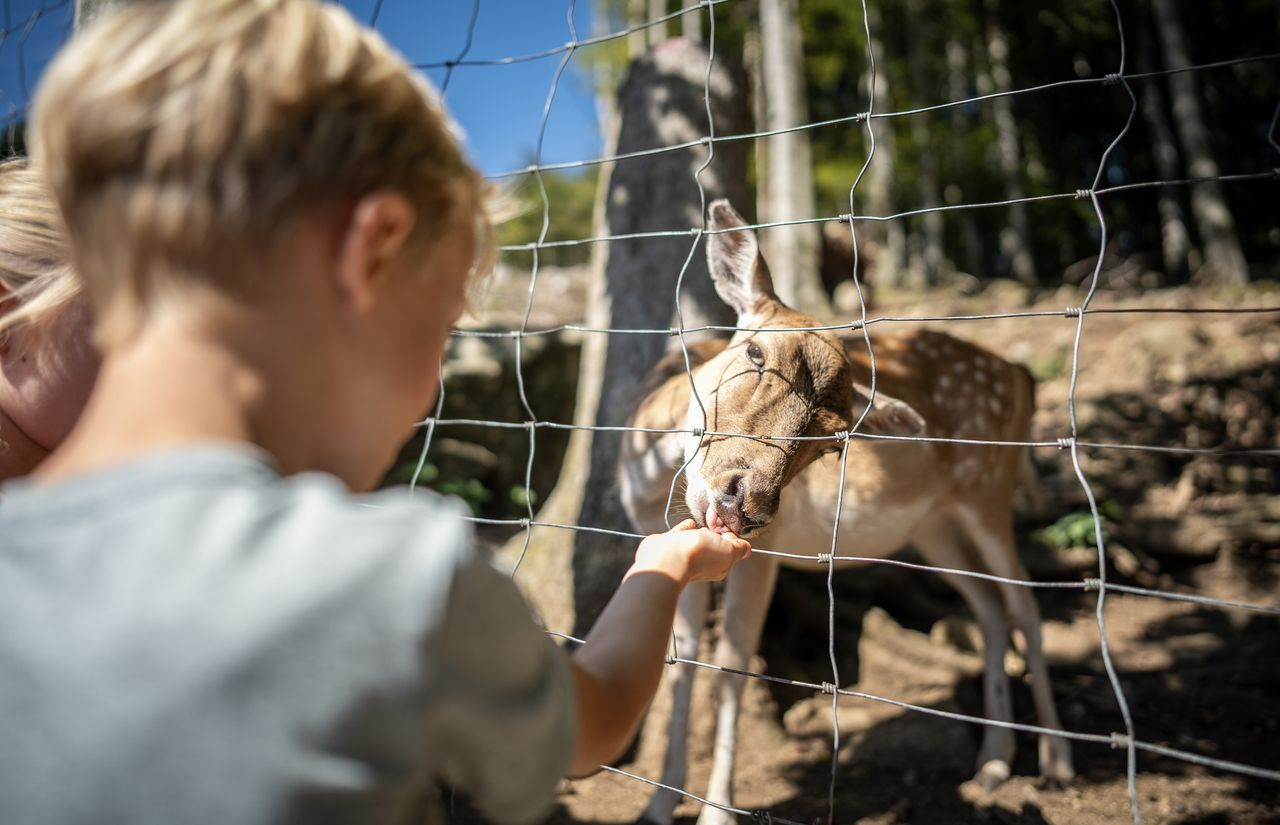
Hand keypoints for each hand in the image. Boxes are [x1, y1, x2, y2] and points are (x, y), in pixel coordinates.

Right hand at [632, 518, 751, 585]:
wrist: (668, 557)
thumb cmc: (700, 555)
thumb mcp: (729, 551)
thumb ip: (739, 548)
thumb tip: (747, 549)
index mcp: (719, 565)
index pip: (731, 549)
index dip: (732, 535)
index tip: (730, 523)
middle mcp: (702, 561)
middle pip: (714, 544)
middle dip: (718, 532)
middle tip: (719, 519)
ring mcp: (685, 553)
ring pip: (698, 539)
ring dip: (703, 531)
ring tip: (707, 520)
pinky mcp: (670, 545)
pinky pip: (682, 533)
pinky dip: (687, 528)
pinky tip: (690, 523)